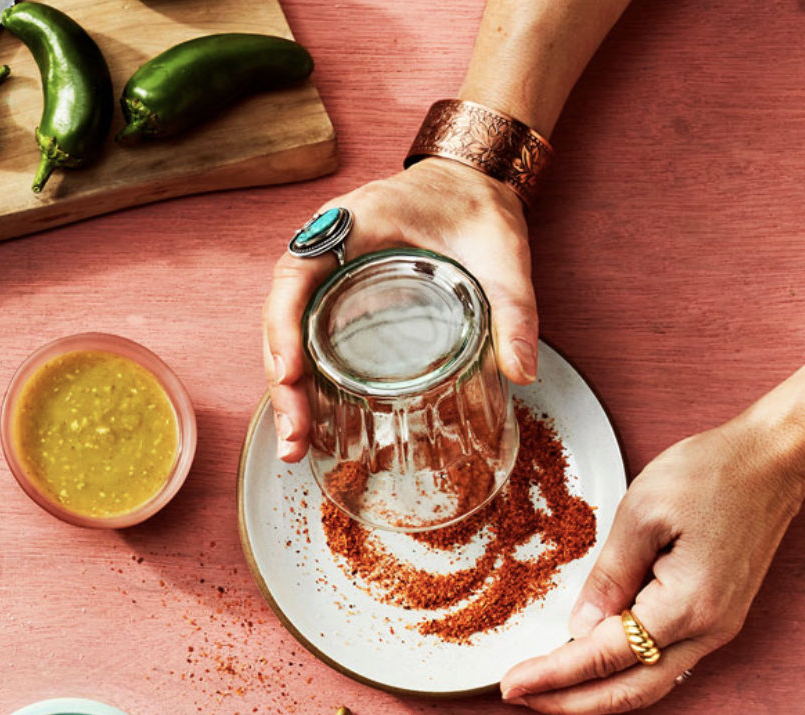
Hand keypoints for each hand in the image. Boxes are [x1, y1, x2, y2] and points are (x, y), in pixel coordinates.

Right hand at [264, 159, 537, 461]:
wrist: (472, 182)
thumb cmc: (476, 206)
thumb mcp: (502, 254)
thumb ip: (515, 310)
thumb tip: (524, 372)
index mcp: (351, 223)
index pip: (294, 276)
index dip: (284, 328)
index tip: (290, 374)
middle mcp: (325, 247)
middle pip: (281, 316)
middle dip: (281, 380)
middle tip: (294, 436)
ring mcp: (325, 271)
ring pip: (286, 331)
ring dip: (285, 388)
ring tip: (295, 441)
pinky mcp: (335, 292)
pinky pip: (304, 333)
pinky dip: (301, 376)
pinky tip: (308, 416)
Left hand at [497, 413, 804, 714]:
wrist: (776, 459)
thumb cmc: (713, 472)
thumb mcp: (642, 513)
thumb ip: (609, 576)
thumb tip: (580, 629)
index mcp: (688, 604)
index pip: (604, 657)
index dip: (553, 676)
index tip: (510, 686)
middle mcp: (709, 629)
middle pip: (630, 691)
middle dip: (570, 702)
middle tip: (518, 698)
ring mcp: (718, 627)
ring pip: (649, 684)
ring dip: (595, 695)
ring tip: (544, 690)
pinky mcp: (717, 618)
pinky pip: (665, 663)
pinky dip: (621, 673)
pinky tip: (588, 665)